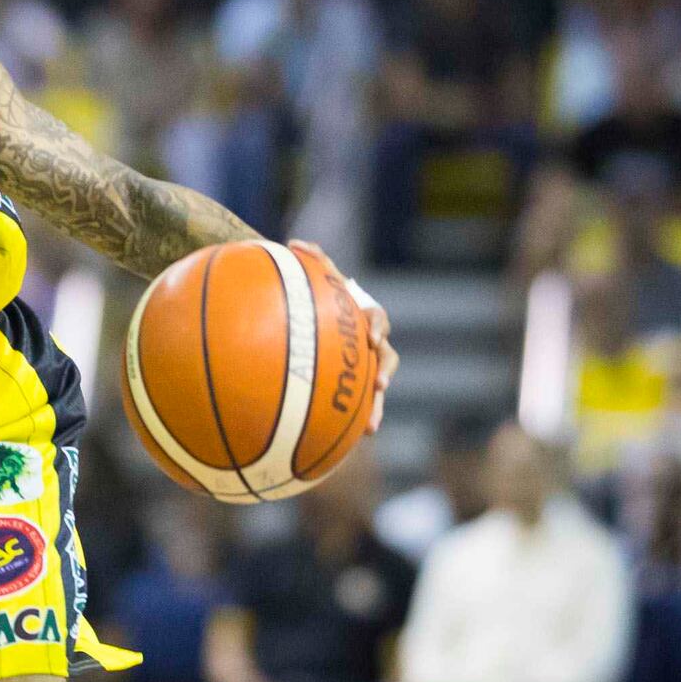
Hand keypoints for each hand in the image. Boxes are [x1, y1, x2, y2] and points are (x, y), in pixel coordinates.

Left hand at [290, 239, 395, 432]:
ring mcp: (364, 361)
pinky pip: (358, 403)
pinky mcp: (355, 382)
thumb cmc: (315, 292)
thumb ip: (309, 260)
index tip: (370, 337)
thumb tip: (295, 242)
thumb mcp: (313, 276)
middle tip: (379, 385)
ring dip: (376, 405)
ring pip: (377, 384)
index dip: (375, 326)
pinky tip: (351, 440)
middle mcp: (368, 339)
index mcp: (361, 313)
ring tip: (370, 426)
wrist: (316, 311)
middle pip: (385, 355)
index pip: (375, 317)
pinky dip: (357, 420)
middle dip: (384, 370)